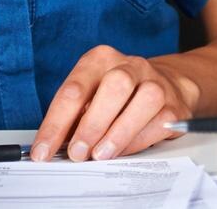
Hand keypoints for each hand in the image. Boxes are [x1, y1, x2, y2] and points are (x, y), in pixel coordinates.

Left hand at [32, 46, 198, 161]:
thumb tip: (53, 148)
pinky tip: (124, 152)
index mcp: (100, 60)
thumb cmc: (117, 96)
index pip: (74, 90)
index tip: (42, 152)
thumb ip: (74, 118)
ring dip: (119, 131)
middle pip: (115, 86)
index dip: (55, 124)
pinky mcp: (174, 105)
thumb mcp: (91, 96)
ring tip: (101, 155)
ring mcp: (155, 83)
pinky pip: (160, 122)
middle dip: (93, 123)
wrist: (167, 85)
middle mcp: (129, 66)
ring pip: (144, 100)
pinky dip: (139, 140)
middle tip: (77, 153)